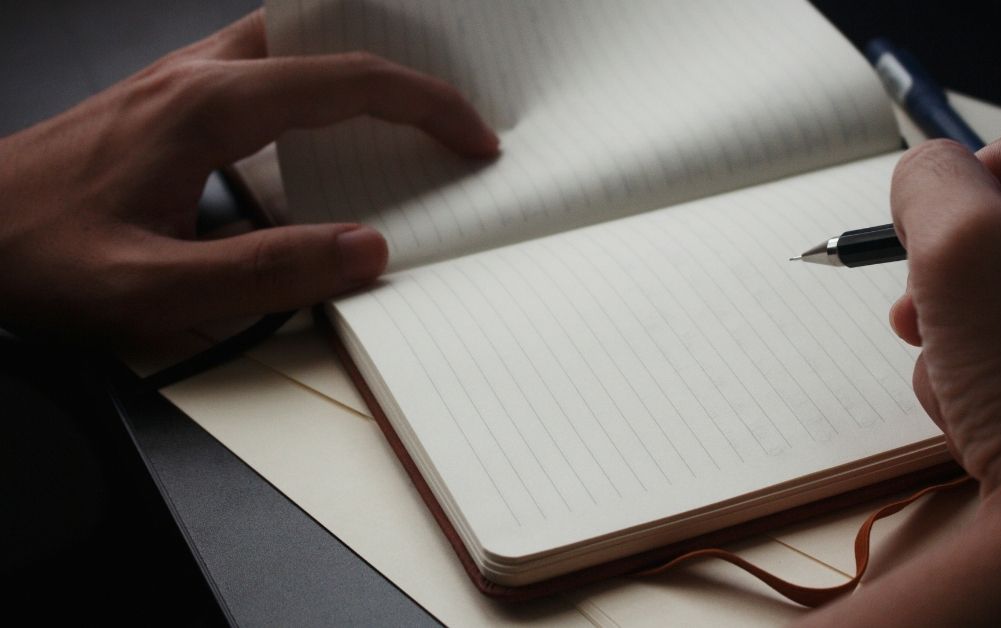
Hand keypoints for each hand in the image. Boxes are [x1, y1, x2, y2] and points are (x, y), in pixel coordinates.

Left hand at [0, 10, 497, 340]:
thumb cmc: (36, 256)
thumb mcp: (151, 290)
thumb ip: (264, 274)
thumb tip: (365, 251)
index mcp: (207, 109)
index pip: (347, 81)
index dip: (426, 106)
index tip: (473, 136)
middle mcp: (194, 76)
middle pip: (324, 40)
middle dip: (399, 66)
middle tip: (448, 107)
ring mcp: (174, 81)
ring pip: (289, 46)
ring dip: (351, 68)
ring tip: (397, 114)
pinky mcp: (162, 102)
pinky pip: (258, 70)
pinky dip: (309, 85)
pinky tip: (311, 135)